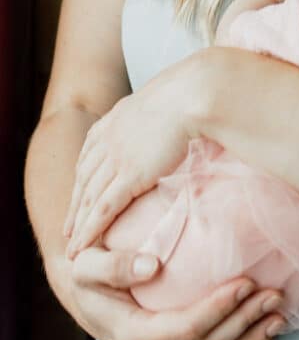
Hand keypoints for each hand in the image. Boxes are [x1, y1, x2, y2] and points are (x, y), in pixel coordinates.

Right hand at [60, 246, 286, 339]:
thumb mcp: (87, 263)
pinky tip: (267, 331)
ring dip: (251, 338)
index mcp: (132, 335)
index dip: (220, 307)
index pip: (186, 328)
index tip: (247, 281)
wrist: (85, 290)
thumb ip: (113, 266)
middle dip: (246, 322)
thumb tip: (150, 265)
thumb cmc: (88, 269)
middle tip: (276, 294)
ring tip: (280, 314)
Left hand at [64, 82, 192, 256]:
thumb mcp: (160, 99)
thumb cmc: (187, 94)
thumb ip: (155, 113)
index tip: (78, 194)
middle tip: (68, 227)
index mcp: (114, 121)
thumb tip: (169, 117)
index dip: (83, 178)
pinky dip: (90, 229)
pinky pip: (103, 208)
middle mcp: (108, 140)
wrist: (188, 95)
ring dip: (78, 223)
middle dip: (75, 205)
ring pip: (89, 198)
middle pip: (84, 180)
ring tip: (72, 244)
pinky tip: (83, 245)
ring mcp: (116, 158)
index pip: (89, 155)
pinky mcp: (130, 175)